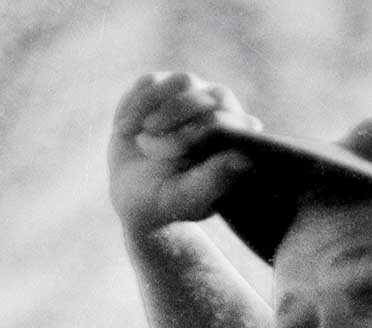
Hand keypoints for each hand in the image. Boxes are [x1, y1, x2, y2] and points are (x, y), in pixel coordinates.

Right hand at [109, 71, 261, 233]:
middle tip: (149, 148)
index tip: (172, 152)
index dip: (198, 131)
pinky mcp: (164, 86)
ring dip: (156, 111)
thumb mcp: (186, 199)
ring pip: (182, 82)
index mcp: (235, 141)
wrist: (134, 193)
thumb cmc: (167, 202)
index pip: (228, 121)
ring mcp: (194, 94)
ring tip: (140, 140)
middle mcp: (221, 112)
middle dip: (174, 121)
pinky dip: (135, 107)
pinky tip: (128, 130)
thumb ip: (213, 181)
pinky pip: (151, 83)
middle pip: (206, 97)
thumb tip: (243, 160)